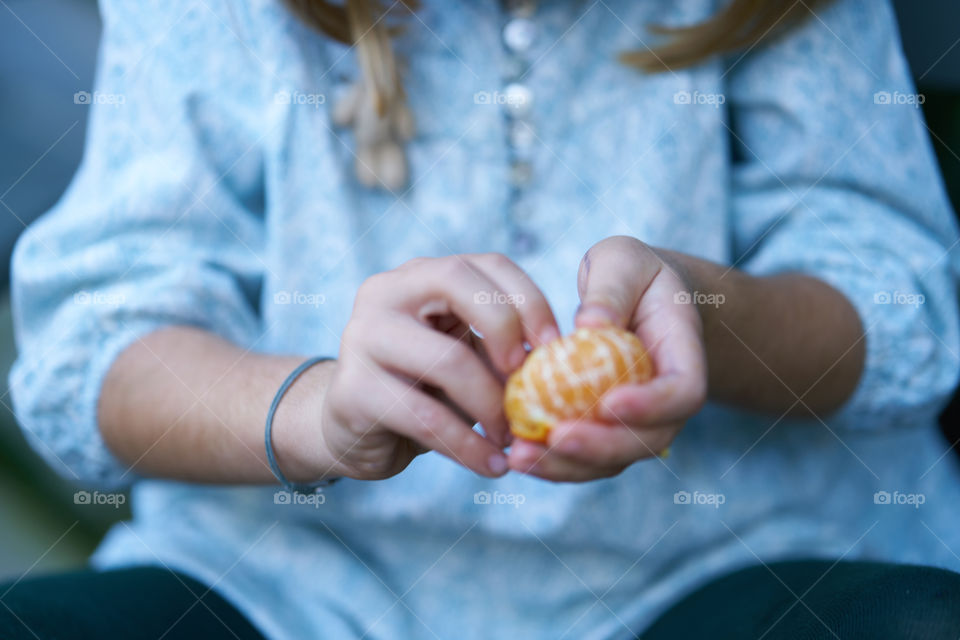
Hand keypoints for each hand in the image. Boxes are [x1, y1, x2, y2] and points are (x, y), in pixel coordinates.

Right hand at [291, 254, 559, 480]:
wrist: (351, 426)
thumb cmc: (422, 387)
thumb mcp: (462, 354)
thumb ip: (501, 347)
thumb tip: (562, 362)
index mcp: (422, 275)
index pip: (486, 265)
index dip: (529, 299)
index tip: (557, 346)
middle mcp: (386, 292)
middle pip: (457, 284)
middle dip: (506, 329)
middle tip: (529, 380)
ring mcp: (362, 336)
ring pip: (446, 360)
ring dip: (492, 407)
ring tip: (513, 440)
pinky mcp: (353, 389)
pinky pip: (425, 418)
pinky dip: (467, 446)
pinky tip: (491, 465)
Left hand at [508, 236, 707, 481]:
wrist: (636, 297)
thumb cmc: (630, 274)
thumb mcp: (623, 261)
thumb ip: (611, 289)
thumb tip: (589, 326)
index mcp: (683, 355)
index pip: (683, 392)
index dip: (651, 406)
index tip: (608, 403)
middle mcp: (667, 401)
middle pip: (648, 441)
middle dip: (601, 448)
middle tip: (554, 438)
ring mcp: (638, 423)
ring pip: (612, 461)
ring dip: (567, 466)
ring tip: (520, 456)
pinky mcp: (605, 432)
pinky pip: (584, 459)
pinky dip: (550, 462)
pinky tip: (515, 453)